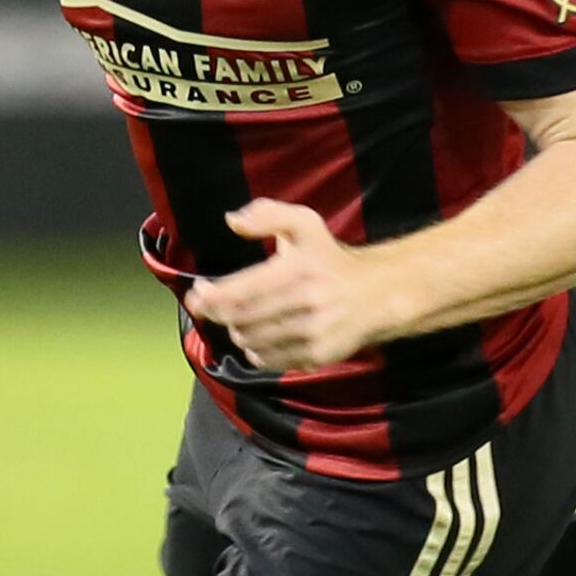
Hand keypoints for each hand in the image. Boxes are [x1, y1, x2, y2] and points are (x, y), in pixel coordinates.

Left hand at [183, 200, 406, 371]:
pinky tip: (259, 337)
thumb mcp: (305, 224)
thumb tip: (233, 221)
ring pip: (252, 341)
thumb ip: (268, 214)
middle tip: (212, 308)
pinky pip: (270, 360)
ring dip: (237, 332)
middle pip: (242, 319)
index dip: (212, 296)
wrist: (377, 294)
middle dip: (220, 315)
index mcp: (299, 269)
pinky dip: (256, 352)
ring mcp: (313, 333)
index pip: (242, 290)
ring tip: (239, 320)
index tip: (197, 295)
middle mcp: (307, 302)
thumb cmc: (331, 259)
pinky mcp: (317, 355)